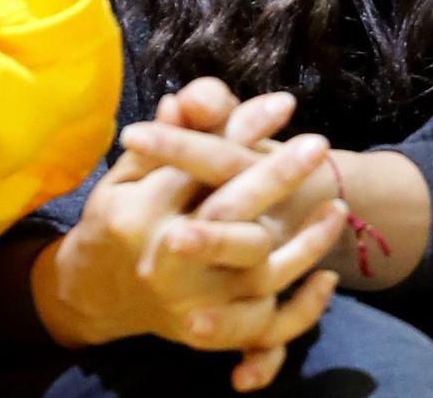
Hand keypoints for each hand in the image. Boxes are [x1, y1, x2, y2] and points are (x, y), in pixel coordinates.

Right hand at [117, 89, 348, 390]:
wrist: (95, 293)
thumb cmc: (116, 219)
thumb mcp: (127, 173)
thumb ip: (163, 141)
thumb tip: (188, 99)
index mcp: (138, 212)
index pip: (196, 163)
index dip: (241, 130)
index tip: (283, 104)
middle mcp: (162, 258)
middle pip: (230, 213)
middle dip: (277, 177)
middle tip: (316, 145)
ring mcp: (188, 301)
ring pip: (260, 271)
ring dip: (306, 241)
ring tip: (337, 206)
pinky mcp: (208, 332)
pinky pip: (267, 324)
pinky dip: (303, 306)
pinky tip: (327, 276)